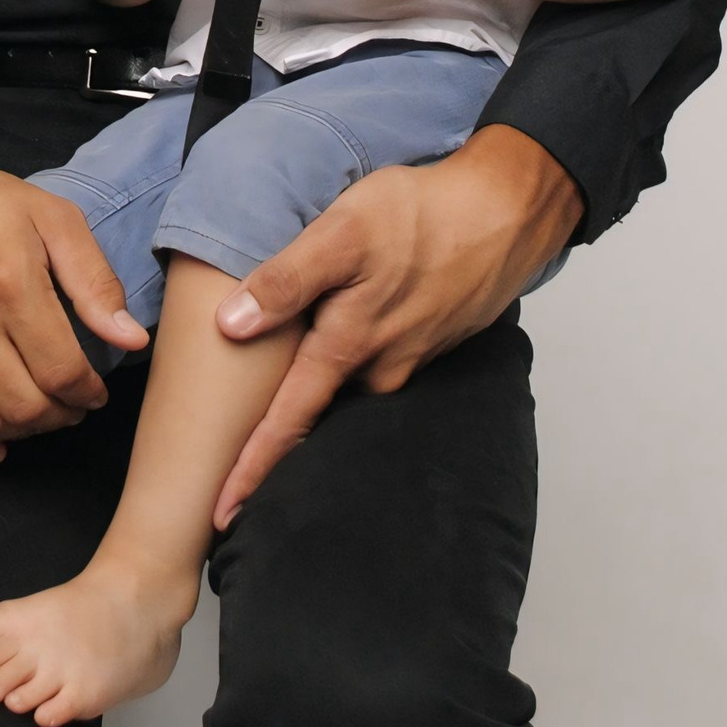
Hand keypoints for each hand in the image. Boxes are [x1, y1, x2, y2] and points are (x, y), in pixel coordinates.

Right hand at [0, 116, 148, 461]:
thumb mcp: (52, 218)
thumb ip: (94, 280)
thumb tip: (132, 340)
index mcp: (10, 282)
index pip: (63, 372)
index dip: (88, 394)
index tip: (95, 392)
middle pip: (25, 406)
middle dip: (60, 416)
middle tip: (70, 405)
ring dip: (20, 432)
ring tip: (36, 414)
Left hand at [208, 125, 581, 525]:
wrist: (506, 213)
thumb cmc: (421, 216)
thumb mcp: (341, 234)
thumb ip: (287, 281)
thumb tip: (231, 325)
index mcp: (350, 347)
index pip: (289, 420)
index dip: (252, 467)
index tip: (221, 514)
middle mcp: (381, 367)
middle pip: (318, 407)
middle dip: (280, 430)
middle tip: (237, 456)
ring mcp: (409, 356)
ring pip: (350, 381)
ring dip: (321, 384)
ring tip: (281, 393)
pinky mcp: (426, 338)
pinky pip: (376, 359)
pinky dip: (353, 353)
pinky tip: (340, 334)